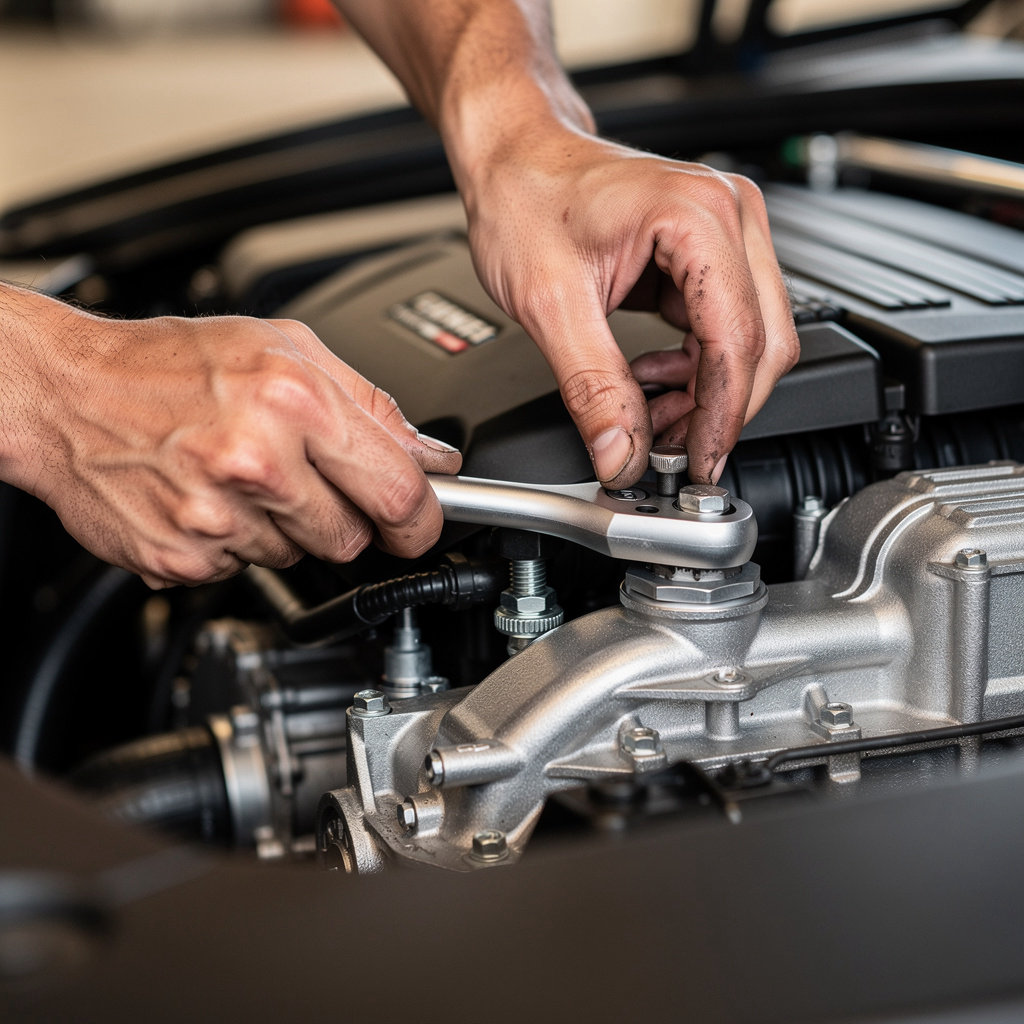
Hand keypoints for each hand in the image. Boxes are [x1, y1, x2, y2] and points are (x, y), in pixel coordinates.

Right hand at [4, 298, 459, 586]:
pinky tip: (208, 498)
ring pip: (298, 556)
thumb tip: (429, 455)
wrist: (64, 391)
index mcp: (295, 401)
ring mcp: (216, 516)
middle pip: (352, 538)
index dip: (421, 519)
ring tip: (240, 476)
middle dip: (344, 518)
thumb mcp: (285, 347)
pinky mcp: (182, 557)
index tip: (420, 523)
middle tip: (306, 481)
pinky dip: (235, 543)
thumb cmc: (171, 363)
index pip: (399, 492)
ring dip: (284, 527)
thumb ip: (371, 405)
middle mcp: (258, 461)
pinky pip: (244, 570)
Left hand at [462, 130, 798, 485]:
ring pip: (748, 341)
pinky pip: (723, 329)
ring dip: (705, 393)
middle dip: (718, 409)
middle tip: (670, 452)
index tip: (697, 464)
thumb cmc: (526, 197)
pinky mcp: (708, 255)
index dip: (721, 416)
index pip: (737, 340)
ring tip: (649, 416)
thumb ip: (593, 387)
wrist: (512, 159)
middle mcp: (728, 217)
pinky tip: (651, 380)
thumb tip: (622, 454)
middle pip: (762, 343)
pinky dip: (694, 370)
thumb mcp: (551, 304)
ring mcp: (724, 234)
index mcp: (699, 216)